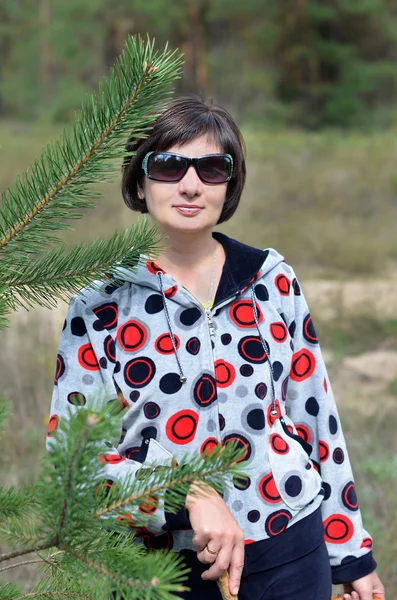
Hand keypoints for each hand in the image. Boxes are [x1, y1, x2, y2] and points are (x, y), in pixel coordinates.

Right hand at [186, 481, 244, 595]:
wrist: (204, 497)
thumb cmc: (216, 516)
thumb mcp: (229, 530)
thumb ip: (228, 548)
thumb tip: (223, 571)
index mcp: (238, 537)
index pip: (238, 563)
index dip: (235, 579)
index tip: (233, 592)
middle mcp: (230, 537)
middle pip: (222, 565)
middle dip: (212, 574)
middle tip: (206, 575)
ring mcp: (218, 534)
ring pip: (207, 559)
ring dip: (202, 555)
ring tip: (203, 543)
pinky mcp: (205, 532)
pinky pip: (198, 548)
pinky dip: (196, 544)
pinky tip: (199, 532)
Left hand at [341, 570, 384, 599]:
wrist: (349, 563)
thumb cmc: (362, 575)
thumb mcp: (366, 591)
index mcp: (377, 592)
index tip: (363, 599)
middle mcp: (369, 592)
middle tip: (354, 594)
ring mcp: (359, 590)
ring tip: (348, 595)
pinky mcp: (350, 589)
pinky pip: (349, 598)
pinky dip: (347, 598)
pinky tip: (345, 595)